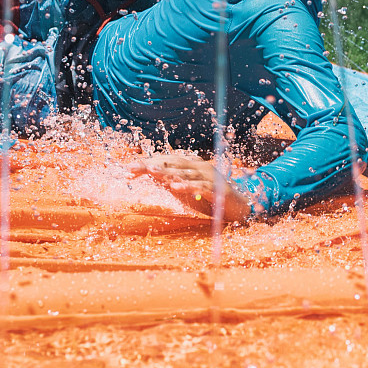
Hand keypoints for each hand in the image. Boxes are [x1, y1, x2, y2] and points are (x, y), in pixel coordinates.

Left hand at [133, 152, 254, 223]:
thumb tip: (151, 175)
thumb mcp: (186, 189)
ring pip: (186, 172)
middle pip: (174, 163)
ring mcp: (209, 177)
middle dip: (153, 164)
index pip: (167, 161)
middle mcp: (200, 167)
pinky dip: (188, 185)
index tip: (129, 169)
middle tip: (134, 166)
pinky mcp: (217, 190)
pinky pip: (200, 187)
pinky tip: (175, 186)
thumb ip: (171, 181)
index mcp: (192, 165)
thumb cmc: (210, 197)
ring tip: (152, 170)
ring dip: (168, 171)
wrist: (238, 206)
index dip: (148, 164)